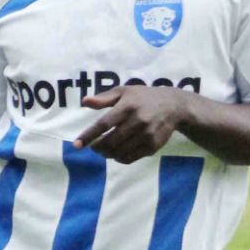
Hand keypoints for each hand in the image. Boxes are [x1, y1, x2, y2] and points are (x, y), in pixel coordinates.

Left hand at [75, 85, 190, 163]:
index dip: (89, 136)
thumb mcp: (124, 91)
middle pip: (110, 142)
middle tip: (93, 147)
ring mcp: (146, 135)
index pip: (103, 124)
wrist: (173, 106)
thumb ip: (104, 98)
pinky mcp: (153, 146)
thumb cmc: (143, 97)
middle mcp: (138, 121)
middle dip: (97, 148)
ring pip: (119, 152)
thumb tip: (85, 101)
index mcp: (127, 106)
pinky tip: (116, 153)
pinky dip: (119, 158)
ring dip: (107, 154)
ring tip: (103, 150)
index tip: (76, 145)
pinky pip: (131, 158)